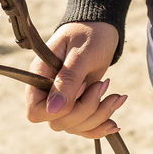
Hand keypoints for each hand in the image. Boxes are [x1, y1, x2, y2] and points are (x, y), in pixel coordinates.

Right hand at [24, 20, 124, 139]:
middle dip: (87, 109)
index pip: (35, 112)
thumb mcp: (81, 53)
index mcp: (41, 75)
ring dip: (99, 116)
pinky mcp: (78, 104)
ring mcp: (63, 99)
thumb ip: (68, 80)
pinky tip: (114, 122)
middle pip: (58, 122)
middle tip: (105, 84)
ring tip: (117, 96)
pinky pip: (84, 127)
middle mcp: (48, 91)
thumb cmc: (90, 32)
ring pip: (74, 126)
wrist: (103, 27)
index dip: (59, 110)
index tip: (81, 88)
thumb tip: (52, 111)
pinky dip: (100, 126)